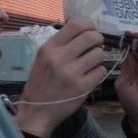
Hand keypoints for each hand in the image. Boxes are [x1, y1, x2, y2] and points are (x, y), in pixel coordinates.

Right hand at [15, 19, 105, 137]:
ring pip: (99, 54)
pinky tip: (90, 76)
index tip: (91, 31)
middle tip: (96, 46)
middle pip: (91, 37)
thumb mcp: (43, 59)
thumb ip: (61, 45)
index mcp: (49, 48)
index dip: (89, 26)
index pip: (76, 25)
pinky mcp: (82, 87)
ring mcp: (72, 73)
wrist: (36, 112)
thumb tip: (85, 32)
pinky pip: (101, 71)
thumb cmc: (40, 83)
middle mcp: (60, 57)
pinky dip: (98, 72)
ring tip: (90, 64)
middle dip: (98, 39)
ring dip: (98, 57)